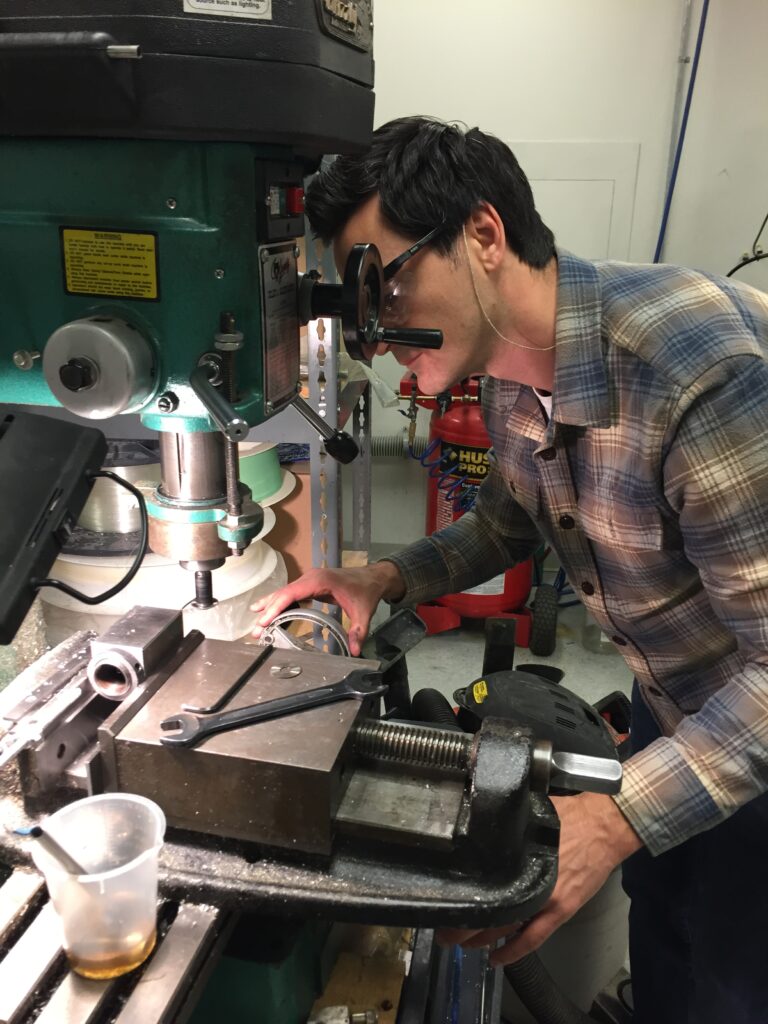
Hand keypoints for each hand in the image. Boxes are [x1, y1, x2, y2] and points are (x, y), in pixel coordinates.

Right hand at [250, 562, 405, 655]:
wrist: (373, 577)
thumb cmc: (366, 591)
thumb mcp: (364, 612)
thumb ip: (358, 631)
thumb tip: (354, 651)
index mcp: (321, 581)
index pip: (292, 593)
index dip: (276, 606)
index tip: (264, 620)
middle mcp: (311, 577)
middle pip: (284, 593)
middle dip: (268, 611)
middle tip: (256, 630)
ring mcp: (309, 580)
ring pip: (284, 593)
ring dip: (270, 608)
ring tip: (256, 624)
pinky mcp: (310, 585)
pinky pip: (291, 594)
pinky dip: (279, 604)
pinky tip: (268, 613)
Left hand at [437, 792, 641, 965]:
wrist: (604, 826)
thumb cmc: (567, 815)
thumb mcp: (529, 814)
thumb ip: (506, 825)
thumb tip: (480, 820)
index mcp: (515, 856)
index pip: (478, 883)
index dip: (458, 897)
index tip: (441, 903)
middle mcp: (526, 880)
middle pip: (486, 908)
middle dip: (461, 925)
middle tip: (443, 933)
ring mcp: (544, 899)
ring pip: (504, 927)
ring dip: (480, 939)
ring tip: (460, 946)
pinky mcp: (561, 911)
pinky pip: (533, 939)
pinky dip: (513, 951)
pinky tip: (495, 959)